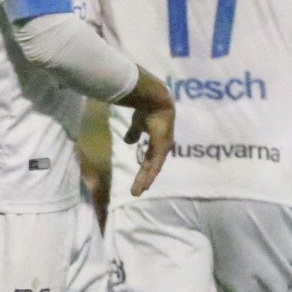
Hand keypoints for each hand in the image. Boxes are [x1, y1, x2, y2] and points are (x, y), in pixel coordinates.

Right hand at [119, 71, 175, 196]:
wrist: (153, 99)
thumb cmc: (146, 110)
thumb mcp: (137, 124)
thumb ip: (134, 133)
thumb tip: (128, 142)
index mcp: (158, 142)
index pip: (151, 159)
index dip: (146, 169)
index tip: (139, 180)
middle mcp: (162, 146)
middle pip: (152, 166)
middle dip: (144, 178)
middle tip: (136, 192)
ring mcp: (163, 147)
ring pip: (154, 167)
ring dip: (145, 179)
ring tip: (138, 191)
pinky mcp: (161, 146)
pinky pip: (155, 163)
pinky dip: (150, 174)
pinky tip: (145, 183)